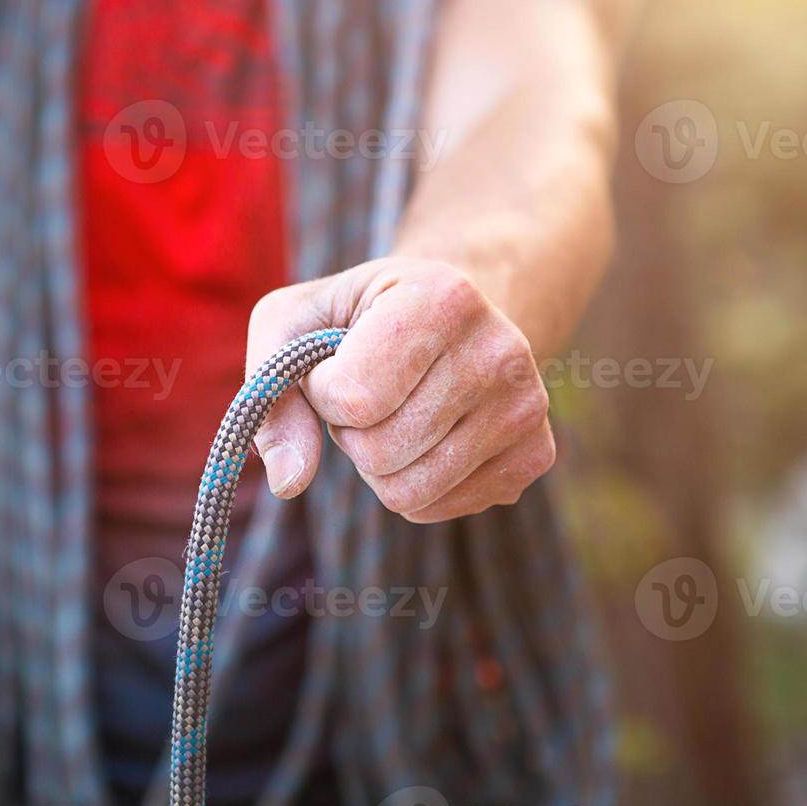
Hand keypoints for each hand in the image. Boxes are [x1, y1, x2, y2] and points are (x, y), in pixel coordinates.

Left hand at [246, 257, 554, 522]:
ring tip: (396, 411)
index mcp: (442, 296)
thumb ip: (269, 389)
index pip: (353, 398)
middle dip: (350, 432)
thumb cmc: (357, 318)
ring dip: (377, 464)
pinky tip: (426, 437)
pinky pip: (437, 509)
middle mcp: (501, 348)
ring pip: (408, 491)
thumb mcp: (293, 322)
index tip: (337, 362)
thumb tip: (287, 481)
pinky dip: (411, 487)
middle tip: (371, 391)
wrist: (454, 314)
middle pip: (380, 452)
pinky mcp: (536, 454)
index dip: (322, 393)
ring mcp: (527, 405)